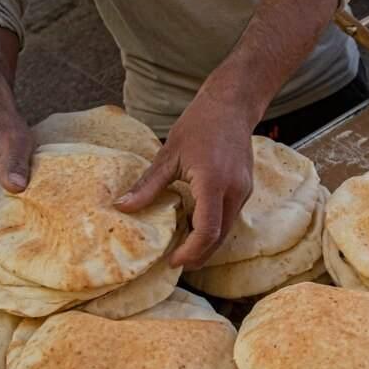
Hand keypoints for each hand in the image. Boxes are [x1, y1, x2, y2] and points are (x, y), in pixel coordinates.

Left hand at [115, 90, 255, 270]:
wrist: (231, 105)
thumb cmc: (198, 124)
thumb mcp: (168, 154)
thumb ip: (147, 185)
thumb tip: (122, 207)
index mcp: (212, 182)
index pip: (207, 231)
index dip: (190, 251)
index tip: (173, 260)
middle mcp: (233, 190)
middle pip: (219, 238)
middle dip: (199, 255)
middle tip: (176, 262)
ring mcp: (244, 191)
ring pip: (227, 230)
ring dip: (206, 243)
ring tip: (183, 248)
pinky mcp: (245, 189)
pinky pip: (230, 217)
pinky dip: (214, 227)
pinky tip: (195, 224)